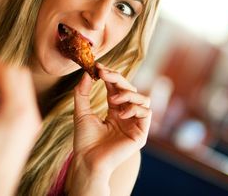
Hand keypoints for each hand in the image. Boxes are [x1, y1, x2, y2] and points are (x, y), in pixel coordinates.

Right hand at [0, 56, 40, 195]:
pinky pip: (23, 101)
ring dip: (5, 82)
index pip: (9, 72)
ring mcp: (32, 121)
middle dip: (1, 69)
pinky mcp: (29, 129)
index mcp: (16, 111)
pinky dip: (8, 95)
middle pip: (21, 75)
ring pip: (24, 87)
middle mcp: (29, 113)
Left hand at [72, 63, 150, 181]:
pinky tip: (121, 113)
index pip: (117, 87)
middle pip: (130, 89)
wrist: (87, 161)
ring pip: (142, 98)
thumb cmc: (84, 140)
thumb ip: (82, 92)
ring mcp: (134, 123)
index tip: (99, 66)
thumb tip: (86, 74)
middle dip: (118, 79)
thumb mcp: (81, 112)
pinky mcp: (140, 133)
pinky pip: (146, 113)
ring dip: (128, 93)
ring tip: (113, 99)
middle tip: (104, 74)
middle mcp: (126, 114)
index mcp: (114, 110)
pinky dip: (135, 108)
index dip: (110, 75)